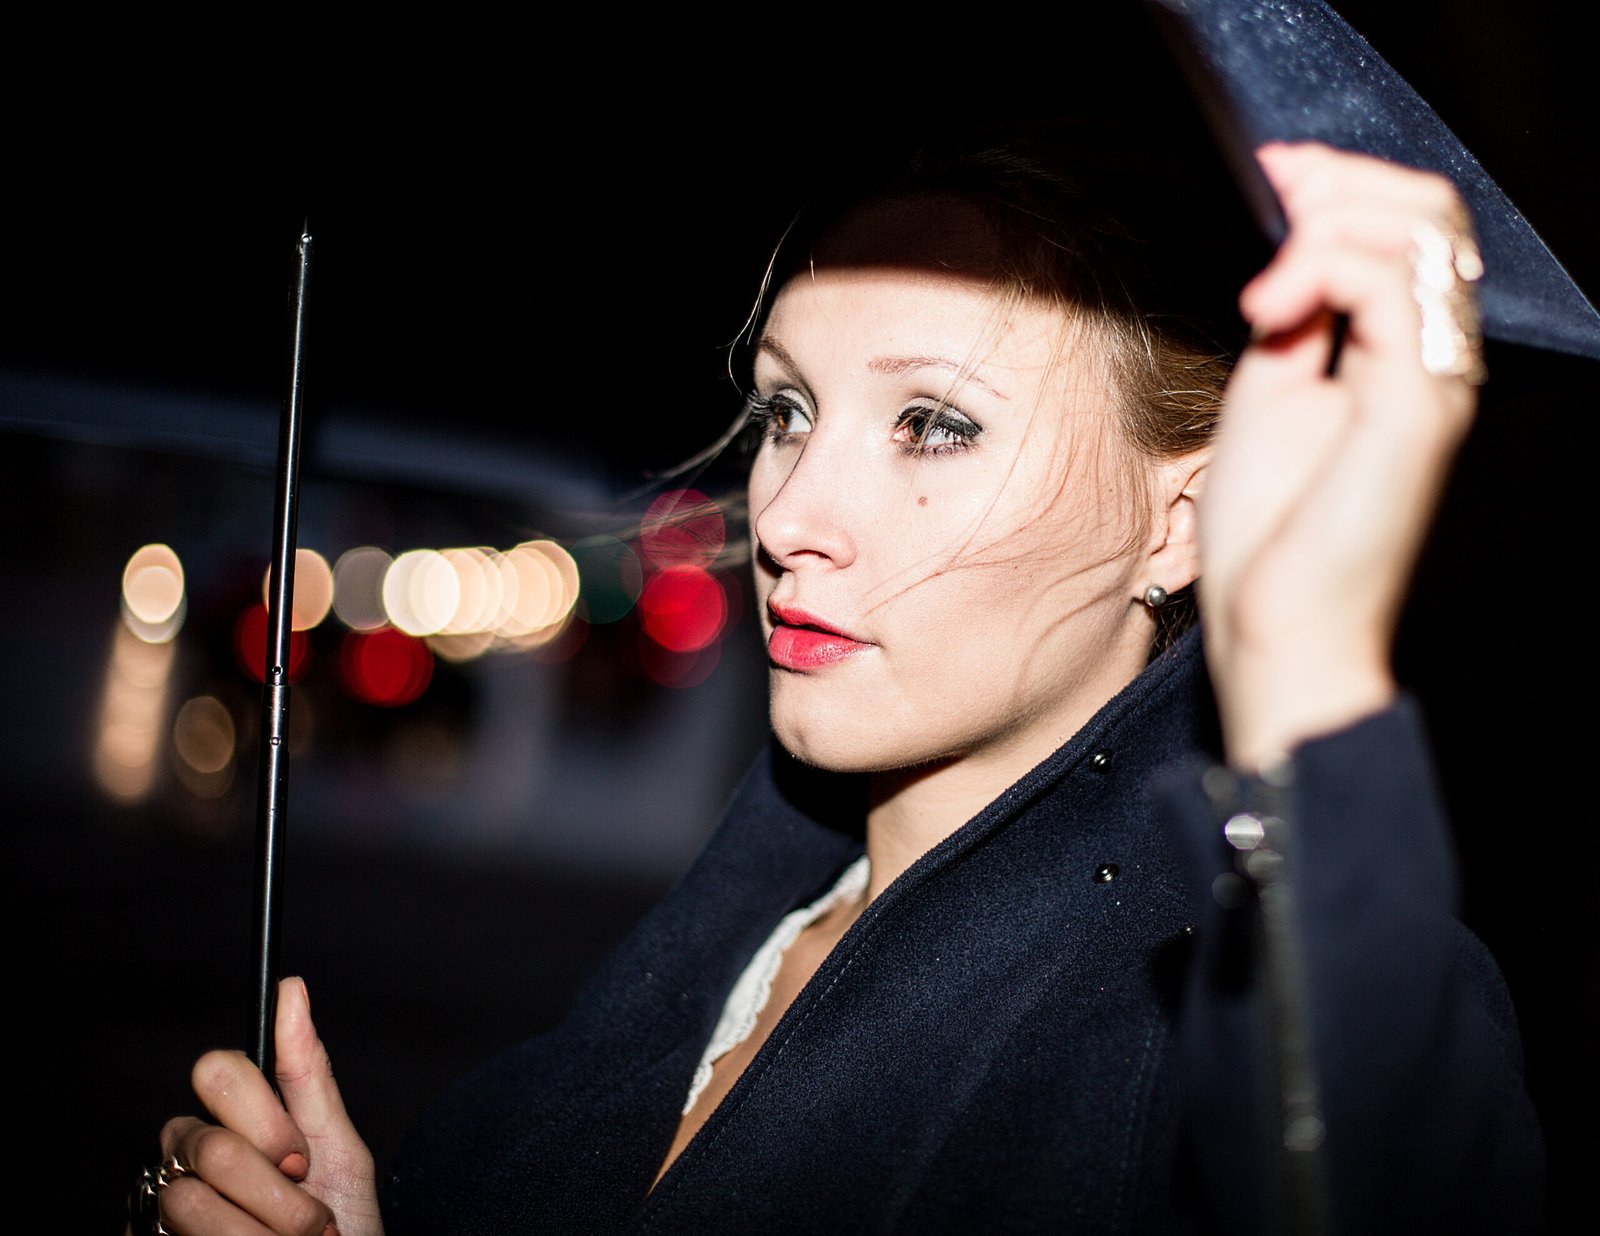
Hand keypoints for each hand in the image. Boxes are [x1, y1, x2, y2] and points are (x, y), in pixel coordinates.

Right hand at [144, 978, 382, 1234]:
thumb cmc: (341, 1224)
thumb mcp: (338, 1149)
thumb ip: (308, 1072)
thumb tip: (290, 989)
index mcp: (230, 1123)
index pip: (217, 1070)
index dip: (267, 1120)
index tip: (302, 1158)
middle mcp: (185, 1160)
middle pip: (210, 1143)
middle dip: (276, 1191)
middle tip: (309, 1215)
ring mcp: (160, 1209)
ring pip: (192, 1199)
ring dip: (265, 1233)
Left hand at [1198, 143, 1480, 767]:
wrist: (1273, 620)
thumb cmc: (1268, 526)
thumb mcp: (1270, 389)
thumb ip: (1295, 316)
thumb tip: (1297, 242)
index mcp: (1401, 353)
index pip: (1410, 227)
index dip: (1343, 183)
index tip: (1275, 170)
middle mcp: (1434, 357)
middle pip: (1429, 211)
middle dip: (1341, 185)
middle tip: (1274, 197)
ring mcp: (1434, 378)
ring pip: (1418, 234)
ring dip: (1324, 228)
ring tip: (1262, 291)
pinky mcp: (1418, 404)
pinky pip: (1389, 288)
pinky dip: (1319, 270)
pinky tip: (1266, 313)